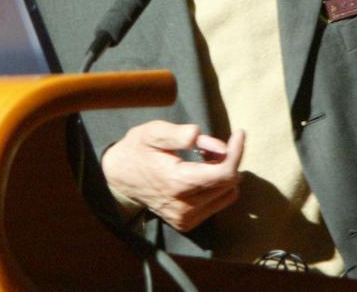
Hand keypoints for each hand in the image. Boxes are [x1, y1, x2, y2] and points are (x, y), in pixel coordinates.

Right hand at [100, 120, 244, 230]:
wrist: (117, 179)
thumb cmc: (137, 150)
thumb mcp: (153, 132)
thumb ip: (183, 135)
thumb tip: (218, 146)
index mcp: (176, 182)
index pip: (224, 173)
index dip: (237, 152)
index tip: (239, 133)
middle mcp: (183, 206)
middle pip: (229, 182)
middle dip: (228, 158)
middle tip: (210, 144)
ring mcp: (185, 218)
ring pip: (228, 194)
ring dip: (224, 173)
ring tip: (204, 158)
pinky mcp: (187, 223)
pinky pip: (219, 203)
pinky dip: (218, 186)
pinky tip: (202, 173)